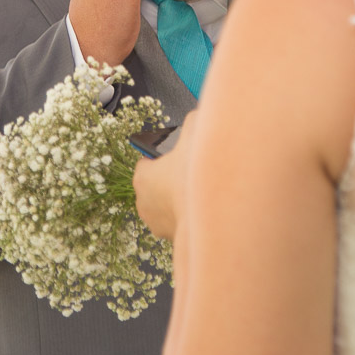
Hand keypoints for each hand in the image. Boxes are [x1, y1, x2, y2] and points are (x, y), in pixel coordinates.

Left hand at [134, 112, 197, 240]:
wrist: (213, 217)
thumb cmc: (199, 179)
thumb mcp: (195, 136)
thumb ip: (191, 122)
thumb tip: (195, 117)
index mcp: (142, 177)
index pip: (146, 161)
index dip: (162, 157)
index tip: (176, 156)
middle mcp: (142, 201)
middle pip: (154, 183)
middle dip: (168, 178)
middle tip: (189, 173)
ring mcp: (155, 222)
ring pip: (164, 204)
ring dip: (176, 198)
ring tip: (197, 191)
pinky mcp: (169, 237)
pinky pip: (176, 221)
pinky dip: (185, 215)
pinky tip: (200, 207)